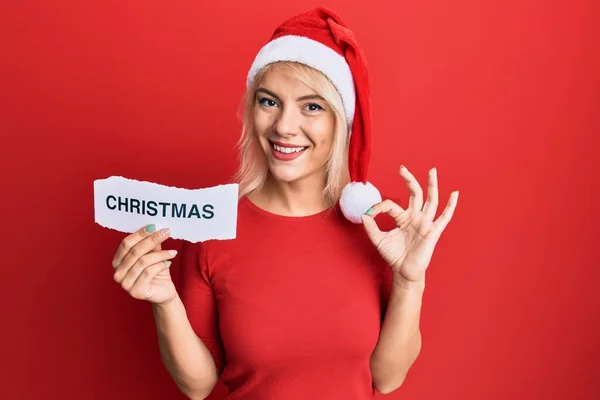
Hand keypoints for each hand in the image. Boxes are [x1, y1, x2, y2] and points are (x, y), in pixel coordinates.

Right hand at [112, 224, 177, 304]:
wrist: (164, 293)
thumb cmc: (157, 273)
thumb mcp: (153, 255)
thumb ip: (151, 244)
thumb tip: (155, 228)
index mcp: (118, 262)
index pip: (126, 244)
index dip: (140, 234)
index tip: (154, 226)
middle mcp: (118, 273)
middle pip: (135, 251)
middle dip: (152, 240)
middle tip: (166, 232)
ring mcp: (125, 284)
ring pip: (143, 261)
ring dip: (160, 254)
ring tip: (172, 252)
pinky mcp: (136, 291)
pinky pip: (149, 272)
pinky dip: (161, 265)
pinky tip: (168, 264)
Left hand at [361, 166, 458, 283]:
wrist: (404, 272)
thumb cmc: (394, 256)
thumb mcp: (378, 240)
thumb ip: (371, 227)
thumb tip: (364, 214)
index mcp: (403, 218)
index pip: (391, 205)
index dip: (379, 206)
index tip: (369, 213)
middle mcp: (416, 217)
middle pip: (415, 194)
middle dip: (409, 180)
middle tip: (402, 168)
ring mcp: (425, 223)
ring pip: (430, 200)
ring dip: (432, 185)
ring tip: (432, 170)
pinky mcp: (433, 231)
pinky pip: (444, 217)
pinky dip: (450, 206)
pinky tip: (455, 194)